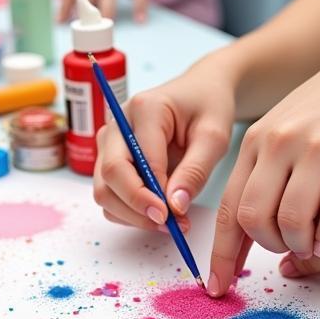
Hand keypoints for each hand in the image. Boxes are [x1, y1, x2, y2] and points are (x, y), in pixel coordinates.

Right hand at [93, 63, 236, 232]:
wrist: (199, 93)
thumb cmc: (208, 108)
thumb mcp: (215, 137)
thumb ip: (195, 171)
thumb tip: (175, 207)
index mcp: (145, 109)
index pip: (138, 160)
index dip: (151, 195)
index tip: (172, 218)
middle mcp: (117, 124)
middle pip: (111, 176)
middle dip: (137, 208)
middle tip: (170, 226)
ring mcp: (109, 142)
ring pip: (104, 191)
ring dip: (132, 215)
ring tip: (169, 223)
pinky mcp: (109, 159)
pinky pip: (110, 195)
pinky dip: (129, 212)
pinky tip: (158, 213)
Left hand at [207, 41, 319, 295]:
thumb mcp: (284, 133)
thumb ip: (263, 174)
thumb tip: (245, 228)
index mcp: (257, 143)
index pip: (228, 208)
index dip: (221, 253)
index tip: (216, 285)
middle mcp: (280, 144)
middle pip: (254, 217)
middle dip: (269, 246)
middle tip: (289, 250)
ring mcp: (317, 147)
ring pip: (292, 218)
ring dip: (300, 244)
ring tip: (314, 246)